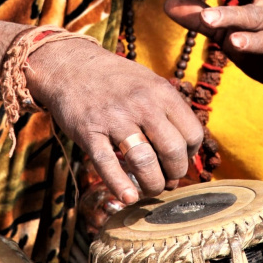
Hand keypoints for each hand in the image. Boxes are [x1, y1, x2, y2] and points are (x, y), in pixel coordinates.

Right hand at [26, 38, 202, 203]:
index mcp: (161, 92)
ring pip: (144, 162)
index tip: (181, 160)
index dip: (191, 154)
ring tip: (151, 189)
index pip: (192, 133)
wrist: (69, 65)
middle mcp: (142, 104)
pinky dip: (120, 185)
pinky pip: (108, 164)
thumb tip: (187, 150)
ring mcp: (115, 119)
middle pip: (172, 151)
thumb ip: (168, 111)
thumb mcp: (149, 83)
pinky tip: (129, 197)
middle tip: (168, 180)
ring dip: (152, 184)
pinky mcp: (89, 132)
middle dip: (174, 174)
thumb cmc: (115, 80)